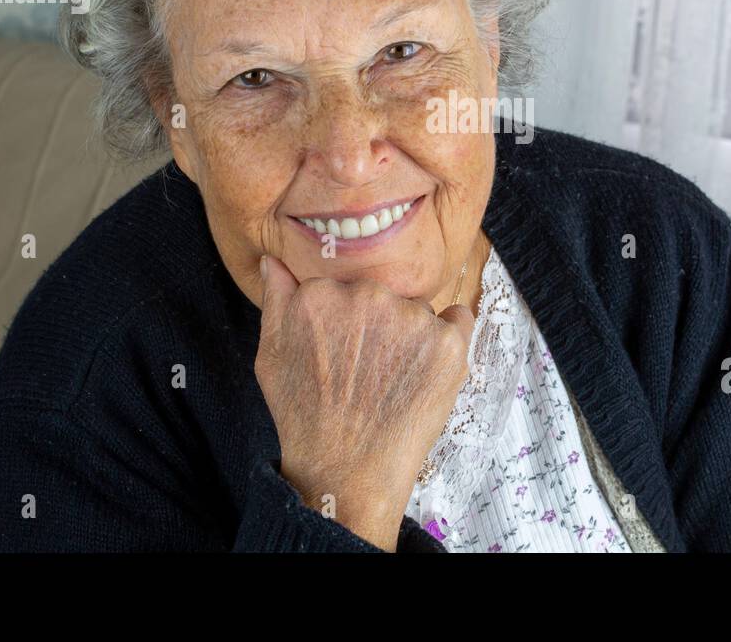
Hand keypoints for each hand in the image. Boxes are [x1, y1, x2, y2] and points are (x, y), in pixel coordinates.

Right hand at [253, 254, 472, 549]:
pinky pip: (458, 320)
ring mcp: (412, 318)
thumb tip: (273, 259)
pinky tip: (427, 371)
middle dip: (379, 323)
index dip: (346, 318)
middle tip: (368, 369)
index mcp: (321, 292)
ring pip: (418, 310)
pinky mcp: (448, 343)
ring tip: (393, 381)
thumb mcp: (272, 356)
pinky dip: (449, 339)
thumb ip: (276, 299)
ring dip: (412, 335)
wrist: (347, 472)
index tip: (341, 348)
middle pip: (384, 293)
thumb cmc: (305, 418)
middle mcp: (368, 295)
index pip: (345, 284)